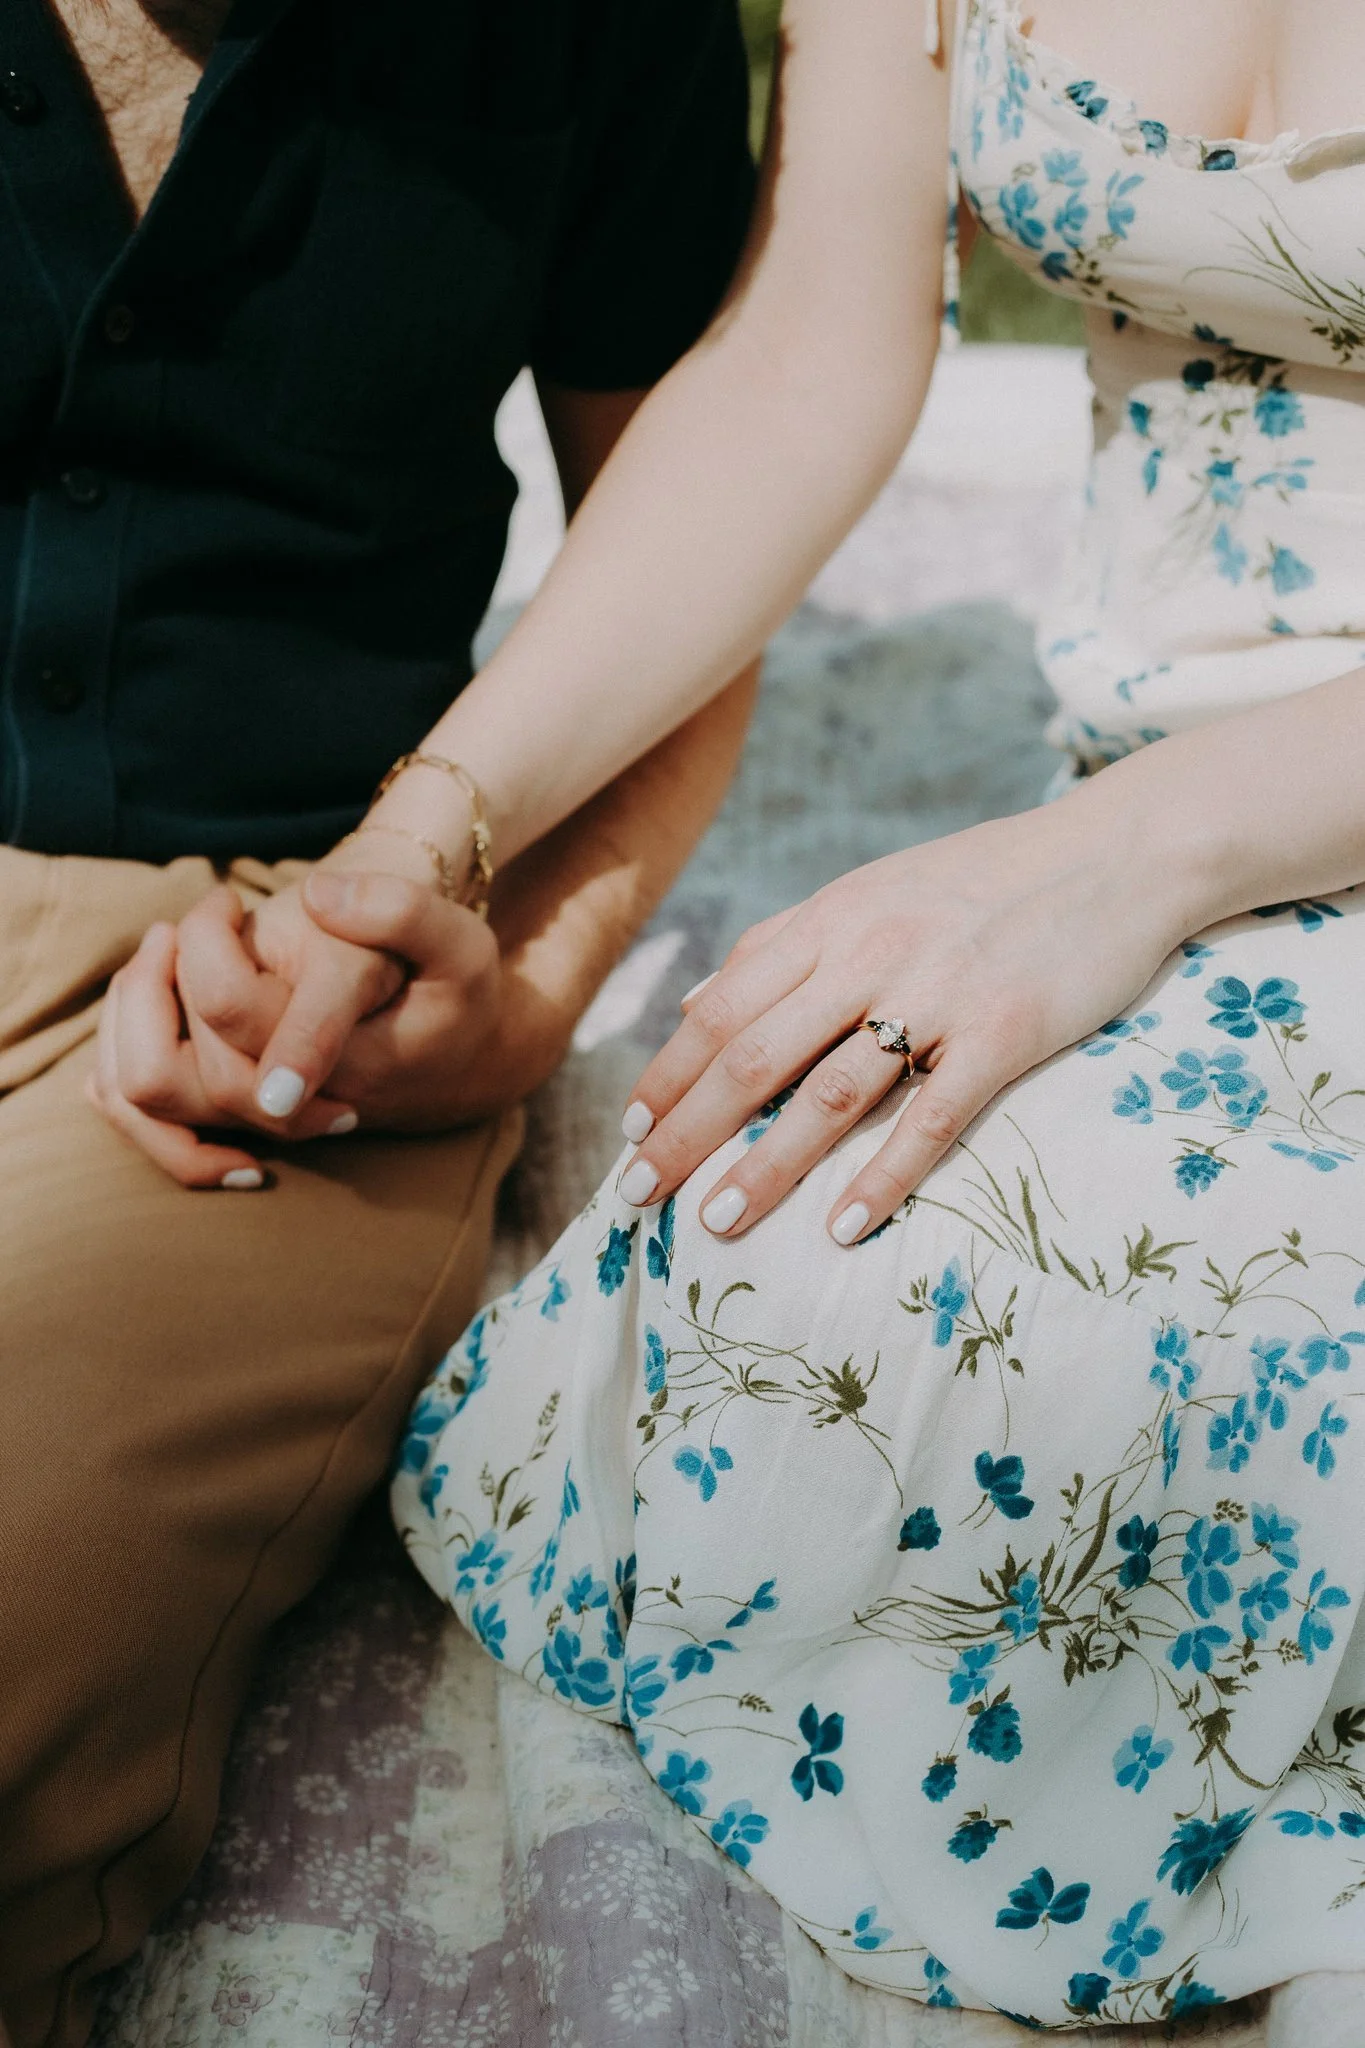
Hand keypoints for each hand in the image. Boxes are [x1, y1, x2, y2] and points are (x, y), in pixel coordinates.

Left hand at [91, 863, 503, 1186]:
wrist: (457, 1060)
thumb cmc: (454, 995)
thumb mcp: (461, 945)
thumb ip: (404, 912)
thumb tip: (317, 896)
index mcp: (339, 1063)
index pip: (235, 1019)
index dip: (208, 954)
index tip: (230, 900)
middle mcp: (285, 1106)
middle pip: (164, 1070)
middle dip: (165, 968)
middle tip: (217, 906)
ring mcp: (250, 1117)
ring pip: (139, 1094)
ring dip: (134, 1006)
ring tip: (176, 942)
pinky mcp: (228, 1112)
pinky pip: (135, 1101)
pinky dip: (128, 1035)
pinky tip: (166, 980)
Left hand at [615, 792, 1189, 1243]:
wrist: (1118, 851)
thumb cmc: (986, 880)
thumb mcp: (872, 890)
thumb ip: (782, 945)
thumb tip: (695, 1006)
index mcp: (831, 920)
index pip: (723, 1007)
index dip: (669, 1072)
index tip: (630, 1130)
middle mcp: (871, 953)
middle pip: (755, 1058)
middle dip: (688, 1132)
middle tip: (637, 1196)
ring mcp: (938, 993)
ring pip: (830, 1094)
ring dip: (767, 1166)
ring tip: (718, 1223)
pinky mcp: (1005, 1032)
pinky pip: (932, 1118)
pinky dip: (882, 1177)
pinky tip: (842, 1228)